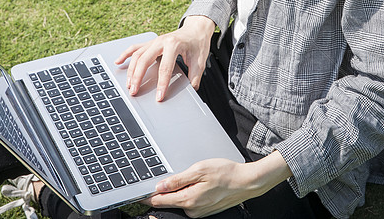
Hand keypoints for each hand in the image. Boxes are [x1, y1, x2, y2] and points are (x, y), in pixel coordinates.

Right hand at [115, 16, 214, 100]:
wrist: (196, 29)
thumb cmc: (197, 44)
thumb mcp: (200, 61)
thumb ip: (195, 76)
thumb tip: (191, 90)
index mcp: (174, 45)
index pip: (165, 68)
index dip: (162, 84)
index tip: (159, 97)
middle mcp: (161, 41)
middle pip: (145, 60)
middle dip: (138, 77)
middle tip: (134, 91)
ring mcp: (154, 41)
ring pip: (137, 55)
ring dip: (131, 70)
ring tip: (129, 85)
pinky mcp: (151, 42)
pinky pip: (135, 47)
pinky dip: (125, 54)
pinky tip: (118, 62)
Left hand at [143, 153, 292, 217]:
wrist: (247, 182)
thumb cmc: (226, 173)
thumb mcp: (199, 170)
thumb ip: (177, 180)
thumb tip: (159, 186)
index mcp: (188, 200)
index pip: (159, 201)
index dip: (147, 196)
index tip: (137, 192)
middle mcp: (192, 210)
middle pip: (167, 203)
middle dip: (160, 193)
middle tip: (157, 180)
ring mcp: (198, 212)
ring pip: (178, 203)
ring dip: (175, 193)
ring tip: (183, 178)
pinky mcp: (204, 211)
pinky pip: (188, 204)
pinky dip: (186, 195)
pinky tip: (194, 184)